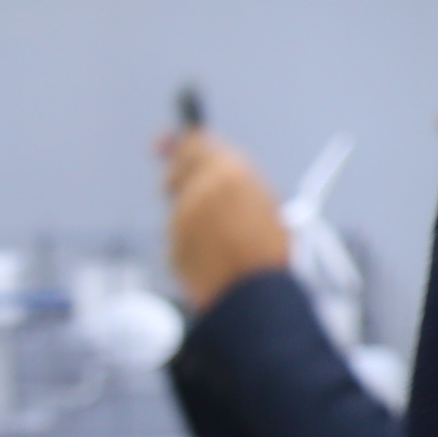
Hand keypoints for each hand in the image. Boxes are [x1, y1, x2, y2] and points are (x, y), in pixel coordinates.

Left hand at [157, 130, 291, 306]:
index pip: (195, 143)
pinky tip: (213, 255)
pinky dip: (187, 242)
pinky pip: (175, 236)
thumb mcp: (267, 205)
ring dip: (190, 216)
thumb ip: (236, 181)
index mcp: (232, 173)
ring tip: (222, 237)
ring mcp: (182, 218)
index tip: (167, 140)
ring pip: (177, 206)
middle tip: (181, 184)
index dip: (182, 142)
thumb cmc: (270, 253)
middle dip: (178, 175)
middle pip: (178, 169)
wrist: (256, 296)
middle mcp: (201, 190)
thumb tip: (218, 169)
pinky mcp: (171, 244)